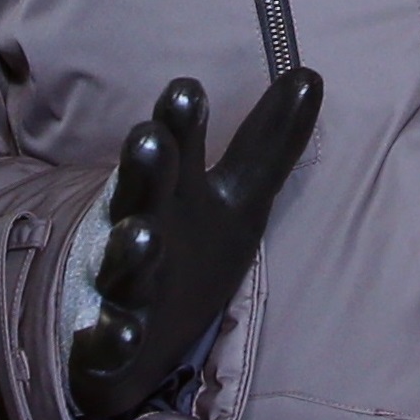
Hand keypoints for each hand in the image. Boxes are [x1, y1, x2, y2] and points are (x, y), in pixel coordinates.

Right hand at [61, 69, 319, 419]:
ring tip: (144, 234)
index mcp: (175, 192)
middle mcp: (145, 228)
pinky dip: (114, 337)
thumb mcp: (236, 199)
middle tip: (149, 137)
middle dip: (146, 167)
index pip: (179, 146)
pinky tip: (123, 332)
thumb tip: (311, 73)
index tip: (188, 88)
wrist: (130, 338)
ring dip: (133, 249)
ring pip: (125, 264)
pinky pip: (108, 342)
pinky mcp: (108, 346)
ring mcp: (124, 287)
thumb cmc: (188, 251)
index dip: (181, 120)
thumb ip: (269, 142)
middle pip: (142, 192)